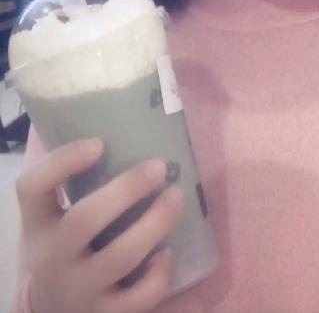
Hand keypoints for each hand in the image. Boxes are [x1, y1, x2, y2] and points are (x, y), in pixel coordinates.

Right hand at [16, 138, 183, 312]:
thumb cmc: (65, 249)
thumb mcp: (54, 220)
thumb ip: (75, 187)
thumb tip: (126, 131)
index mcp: (38, 226)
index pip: (33, 187)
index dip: (63, 160)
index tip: (99, 142)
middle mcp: (52, 259)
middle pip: (85, 219)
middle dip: (127, 189)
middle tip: (158, 166)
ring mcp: (79, 291)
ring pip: (120, 256)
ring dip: (155, 223)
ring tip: (176, 197)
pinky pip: (138, 298)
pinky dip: (159, 274)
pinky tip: (167, 253)